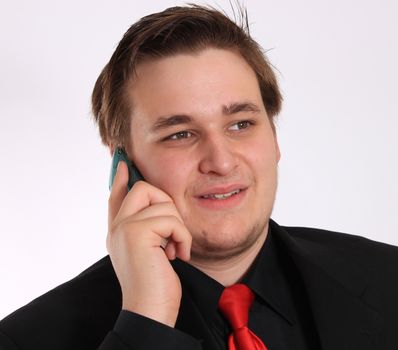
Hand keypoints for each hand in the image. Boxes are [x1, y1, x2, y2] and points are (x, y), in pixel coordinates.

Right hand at [107, 161, 191, 326]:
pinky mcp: (136, 232)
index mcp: (118, 231)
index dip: (120, 177)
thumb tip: (159, 206)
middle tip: (171, 234)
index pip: (116, 195)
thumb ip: (151, 230)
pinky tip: (176, 256)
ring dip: (179, 229)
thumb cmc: (156, 286)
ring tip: (173, 251)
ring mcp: (124, 227)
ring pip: (164, 204)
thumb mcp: (153, 252)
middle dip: (167, 205)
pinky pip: (172, 219)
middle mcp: (117, 226)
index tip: (123, 162)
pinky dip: (182, 237)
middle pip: (143, 188)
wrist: (150, 310)